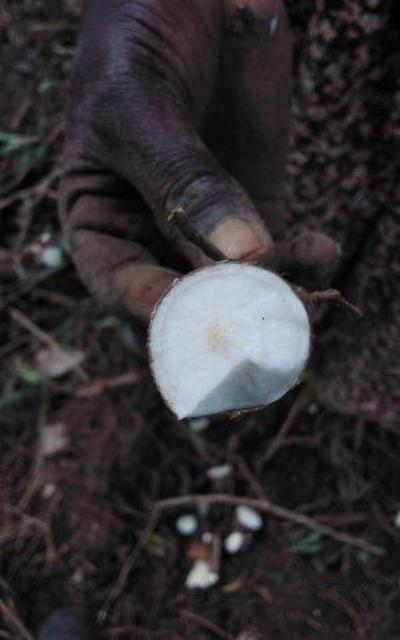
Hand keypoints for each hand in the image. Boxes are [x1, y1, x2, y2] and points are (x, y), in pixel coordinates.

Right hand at [59, 0, 323, 320]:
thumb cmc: (136, 38)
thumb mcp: (138, 105)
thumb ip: (181, 179)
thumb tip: (238, 254)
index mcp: (101, 217)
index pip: (120, 282)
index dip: (150, 304)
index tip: (189, 312)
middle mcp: (152, 231)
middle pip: (184, 294)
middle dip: (222, 309)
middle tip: (257, 316)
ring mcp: (209, 222)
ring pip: (237, 280)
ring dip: (271, 290)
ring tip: (300, 285)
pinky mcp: (258, 205)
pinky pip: (280, 249)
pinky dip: (303, 259)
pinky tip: (318, 250)